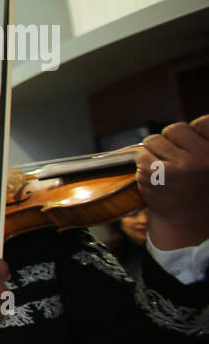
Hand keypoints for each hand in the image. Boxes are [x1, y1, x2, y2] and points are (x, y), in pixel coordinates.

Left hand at [139, 114, 208, 249]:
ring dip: (154, 152)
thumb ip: (202, 142)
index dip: (194, 132)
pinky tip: (156, 177)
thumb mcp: (207, 162)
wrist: (185, 220)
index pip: (203, 123)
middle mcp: (200, 159)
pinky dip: (144, 164)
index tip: (191, 146)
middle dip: (170, 142)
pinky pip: (141, 155)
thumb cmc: (198, 187)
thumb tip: (191, 125)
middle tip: (176, 160)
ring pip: (153, 140)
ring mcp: (176, 167)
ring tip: (165, 169)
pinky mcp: (154, 175)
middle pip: (174, 129)